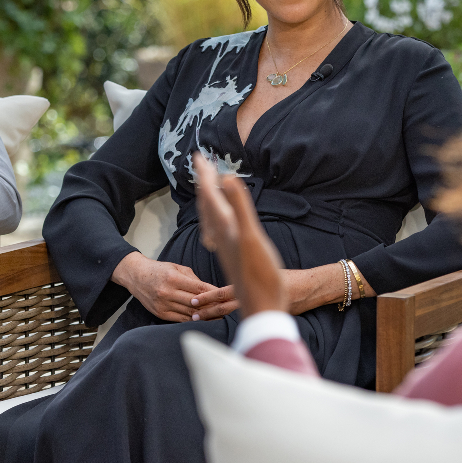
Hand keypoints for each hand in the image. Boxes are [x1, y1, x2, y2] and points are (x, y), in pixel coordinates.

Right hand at [111, 251, 229, 321]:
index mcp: (173, 278)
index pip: (198, 288)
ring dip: (205, 315)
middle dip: (212, 306)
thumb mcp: (177, 267)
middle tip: (226, 308)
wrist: (136, 276)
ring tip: (218, 316)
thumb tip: (211, 290)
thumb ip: (193, 279)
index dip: (213, 293)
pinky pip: (181, 319)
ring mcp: (163, 304)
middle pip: (195, 303)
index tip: (225, 297)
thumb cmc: (159, 270)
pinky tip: (203, 320)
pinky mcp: (160, 313)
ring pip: (189, 313)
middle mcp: (167, 292)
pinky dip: (193, 320)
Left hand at [194, 154, 287, 316]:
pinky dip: (216, 218)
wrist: (263, 307)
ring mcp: (225, 247)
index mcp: (225, 227)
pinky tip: (219, 223)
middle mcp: (221, 236)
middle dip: (203, 183)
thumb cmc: (261, 275)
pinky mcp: (232, 256)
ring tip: (207, 188)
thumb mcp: (251, 237)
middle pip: (207, 204)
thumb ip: (239, 207)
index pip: (210, 195)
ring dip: (208, 199)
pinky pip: (217, 231)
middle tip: (200, 163)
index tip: (198, 155)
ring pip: (211, 218)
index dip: (205, 174)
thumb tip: (226, 177)